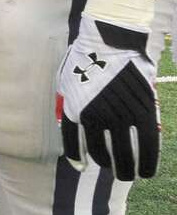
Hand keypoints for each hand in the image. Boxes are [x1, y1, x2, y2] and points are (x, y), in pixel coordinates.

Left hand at [57, 12, 159, 180]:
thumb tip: (73, 120)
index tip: (81, 167)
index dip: (77, 158)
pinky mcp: (141, 112)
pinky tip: (147, 171)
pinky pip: (146, 145)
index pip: (72, 144)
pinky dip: (147, 162)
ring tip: (131, 175)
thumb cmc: (87, 56)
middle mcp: (93, 117)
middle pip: (100, 154)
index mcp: (72, 109)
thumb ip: (70, 102)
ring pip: (124, 155)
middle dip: (110, 167)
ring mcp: (118, 116)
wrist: (109, 39)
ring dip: (128, 170)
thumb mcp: (67, 80)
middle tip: (117, 172)